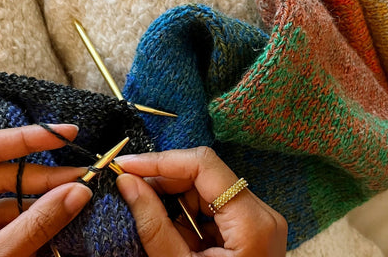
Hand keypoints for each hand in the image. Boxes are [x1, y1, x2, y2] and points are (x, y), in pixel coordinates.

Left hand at [0, 124, 91, 256]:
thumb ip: (33, 226)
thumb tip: (77, 193)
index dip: (26, 139)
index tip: (65, 133)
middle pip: (1, 176)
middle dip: (46, 178)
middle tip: (84, 178)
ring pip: (9, 202)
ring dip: (45, 204)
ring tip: (80, 203)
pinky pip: (9, 225)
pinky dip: (35, 226)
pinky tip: (62, 225)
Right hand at [115, 147, 287, 256]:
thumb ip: (152, 224)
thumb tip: (127, 183)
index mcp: (252, 222)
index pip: (204, 165)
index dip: (160, 160)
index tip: (125, 166)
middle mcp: (261, 213)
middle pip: (205, 174)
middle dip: (162, 179)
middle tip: (126, 188)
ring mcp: (257, 219)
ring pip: (205, 188)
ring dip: (171, 196)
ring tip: (144, 212)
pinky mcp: (248, 226)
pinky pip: (211, 206)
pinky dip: (184, 212)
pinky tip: (167, 227)